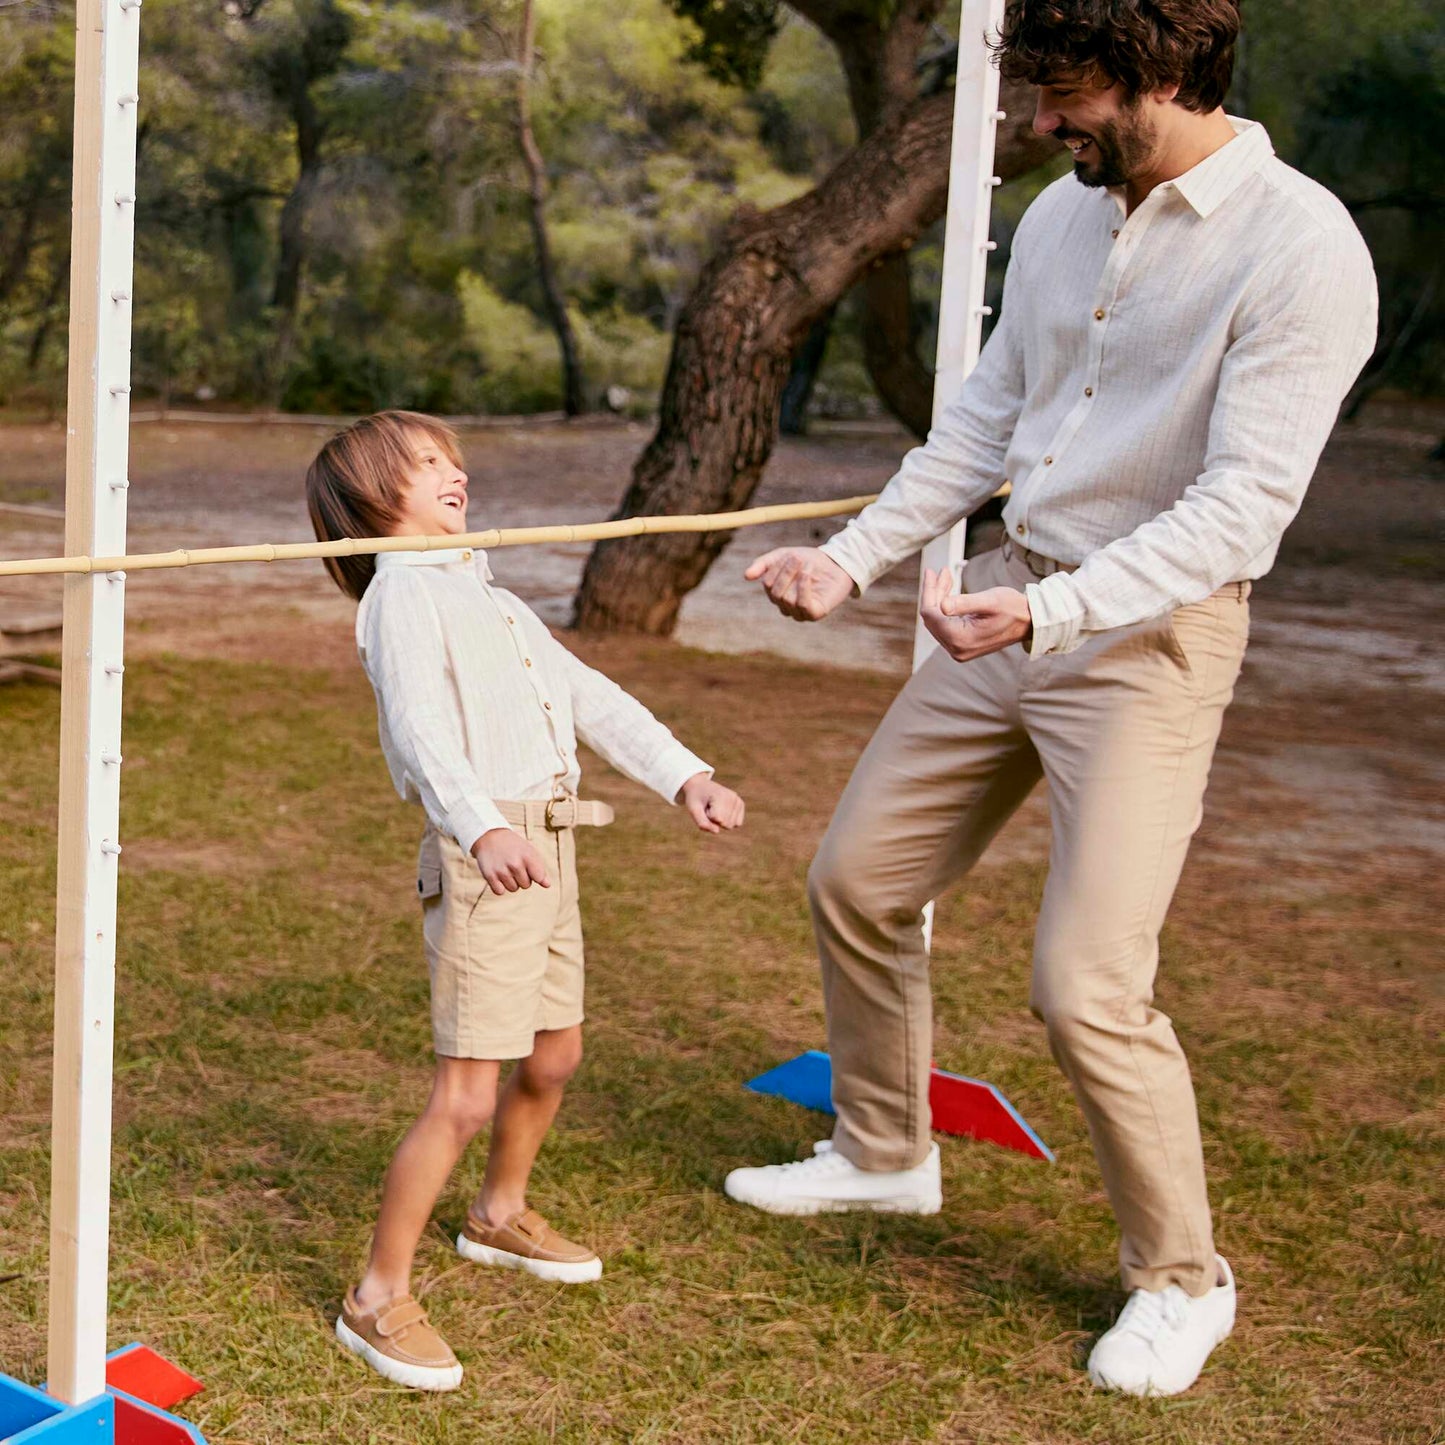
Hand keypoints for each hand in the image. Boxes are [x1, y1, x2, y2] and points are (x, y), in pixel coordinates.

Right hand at [471, 827, 550, 893]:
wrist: (490, 836)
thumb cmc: (514, 847)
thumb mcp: (529, 852)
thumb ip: (539, 869)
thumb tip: (547, 885)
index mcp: (528, 856)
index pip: (539, 877)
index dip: (535, 875)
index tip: (529, 867)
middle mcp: (515, 864)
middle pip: (526, 885)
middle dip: (522, 878)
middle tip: (515, 865)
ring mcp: (502, 870)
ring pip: (513, 889)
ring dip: (510, 882)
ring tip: (506, 868)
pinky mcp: (490, 876)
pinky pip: (500, 892)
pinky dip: (499, 886)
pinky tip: (498, 875)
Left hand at [678, 773, 745, 833]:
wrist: (700, 785)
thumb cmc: (696, 798)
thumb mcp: (693, 809)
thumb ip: (702, 823)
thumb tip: (717, 831)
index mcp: (721, 795)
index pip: (718, 819)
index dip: (708, 817)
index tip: (704, 806)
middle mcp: (732, 796)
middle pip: (726, 824)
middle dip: (714, 820)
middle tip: (709, 808)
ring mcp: (738, 800)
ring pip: (731, 825)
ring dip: (720, 821)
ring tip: (714, 808)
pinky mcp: (740, 804)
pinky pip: (737, 824)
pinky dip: (728, 821)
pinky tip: (722, 810)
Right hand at [744, 547, 852, 621]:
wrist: (837, 563)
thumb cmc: (809, 561)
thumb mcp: (783, 556)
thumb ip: (764, 564)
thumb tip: (746, 576)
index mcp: (777, 594)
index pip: (767, 584)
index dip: (776, 569)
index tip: (789, 555)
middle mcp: (786, 607)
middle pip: (775, 593)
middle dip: (784, 573)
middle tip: (796, 557)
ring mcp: (800, 613)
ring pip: (786, 599)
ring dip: (795, 577)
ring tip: (806, 563)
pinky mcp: (815, 614)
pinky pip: (802, 605)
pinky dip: (803, 587)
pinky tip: (808, 573)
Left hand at [918, 568, 1032, 662]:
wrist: (1030, 622)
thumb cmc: (1013, 608)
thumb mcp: (990, 601)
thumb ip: (964, 603)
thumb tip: (942, 606)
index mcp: (960, 639)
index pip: (931, 614)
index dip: (928, 591)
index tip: (931, 571)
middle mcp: (956, 649)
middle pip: (932, 618)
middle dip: (934, 593)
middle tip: (941, 572)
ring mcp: (958, 650)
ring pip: (937, 621)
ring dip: (939, 598)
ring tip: (946, 577)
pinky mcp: (962, 646)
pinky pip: (945, 625)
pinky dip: (945, 608)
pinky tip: (949, 592)